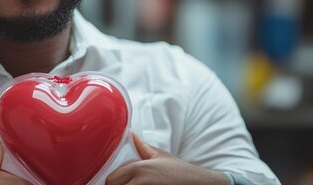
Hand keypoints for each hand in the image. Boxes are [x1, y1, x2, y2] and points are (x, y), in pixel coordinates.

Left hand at [106, 133, 229, 184]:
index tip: (120, 182)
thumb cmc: (181, 172)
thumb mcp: (161, 156)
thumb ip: (142, 146)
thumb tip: (131, 133)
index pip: (111, 180)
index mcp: (139, 168)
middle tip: (129, 184)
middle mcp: (140, 182)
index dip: (114, 181)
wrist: (200, 184)